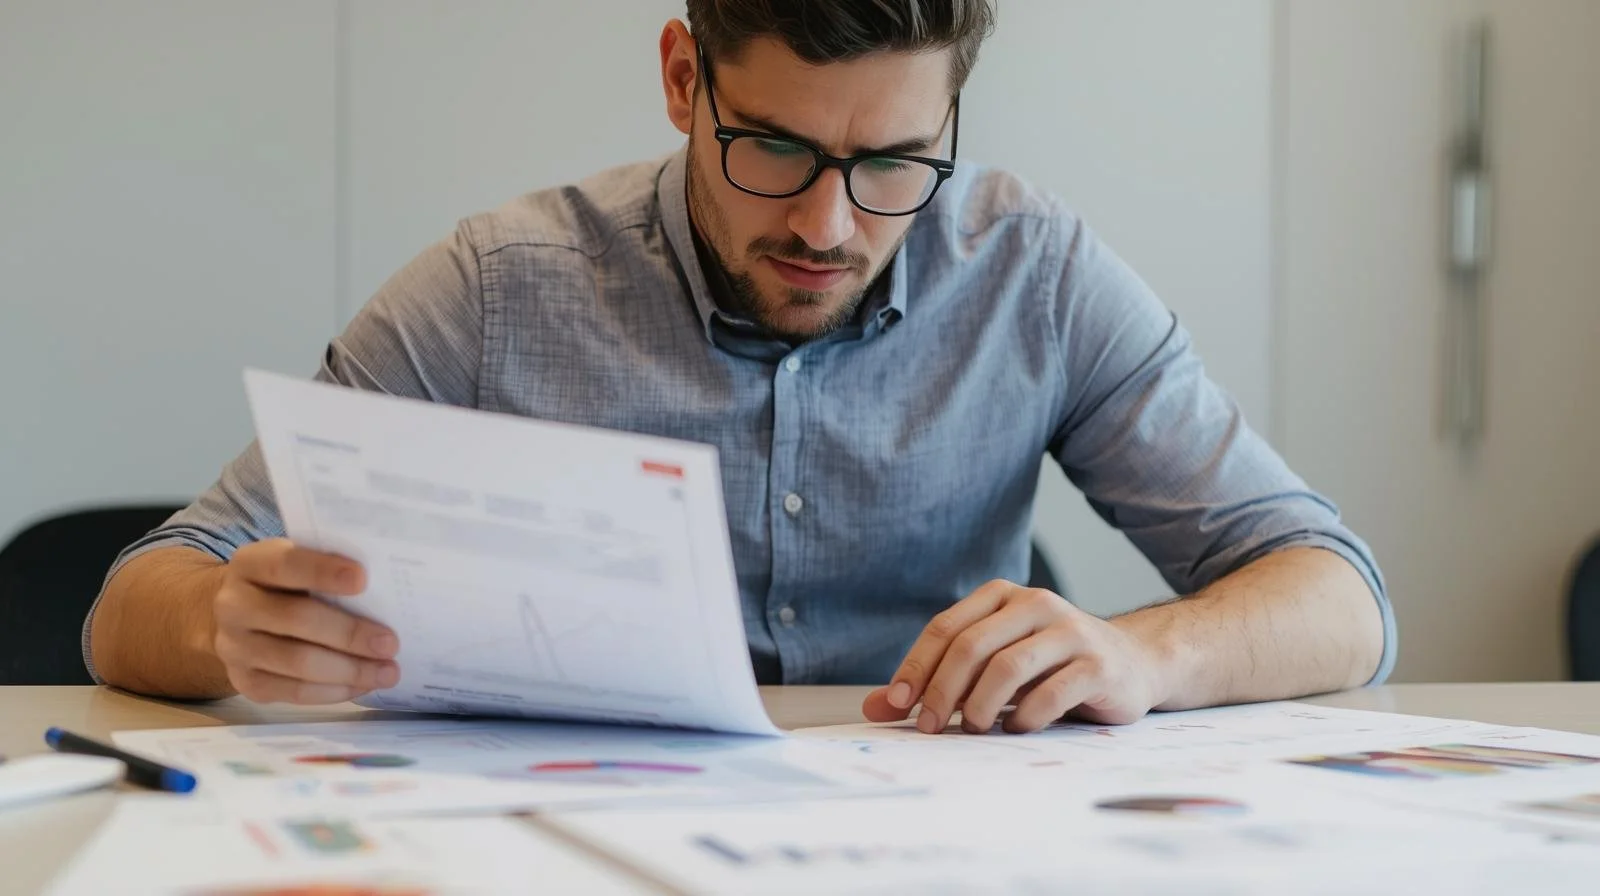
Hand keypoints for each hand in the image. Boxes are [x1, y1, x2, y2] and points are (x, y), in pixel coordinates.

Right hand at [213, 539, 399, 703]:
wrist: (238, 616)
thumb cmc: (287, 584)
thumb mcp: (299, 562)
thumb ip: (329, 567)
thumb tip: (385, 586)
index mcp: (251, 564)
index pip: (286, 564)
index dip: (323, 571)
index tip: (363, 580)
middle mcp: (234, 605)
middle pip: (296, 619)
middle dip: (349, 633)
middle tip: (390, 643)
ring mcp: (235, 647)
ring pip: (297, 661)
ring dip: (350, 669)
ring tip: (388, 671)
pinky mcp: (245, 681)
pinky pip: (294, 692)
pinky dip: (334, 691)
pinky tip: (362, 684)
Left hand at [862, 580, 1165, 733]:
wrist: (1134, 662)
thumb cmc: (1052, 665)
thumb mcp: (994, 666)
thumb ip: (939, 681)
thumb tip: (877, 707)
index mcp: (1003, 597)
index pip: (945, 628)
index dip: (915, 668)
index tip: (895, 705)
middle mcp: (1036, 604)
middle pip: (972, 646)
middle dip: (942, 691)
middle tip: (929, 727)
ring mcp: (1071, 631)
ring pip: (1009, 666)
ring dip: (981, 706)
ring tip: (974, 729)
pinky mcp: (1098, 664)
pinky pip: (1051, 693)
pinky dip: (1026, 717)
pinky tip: (1018, 728)